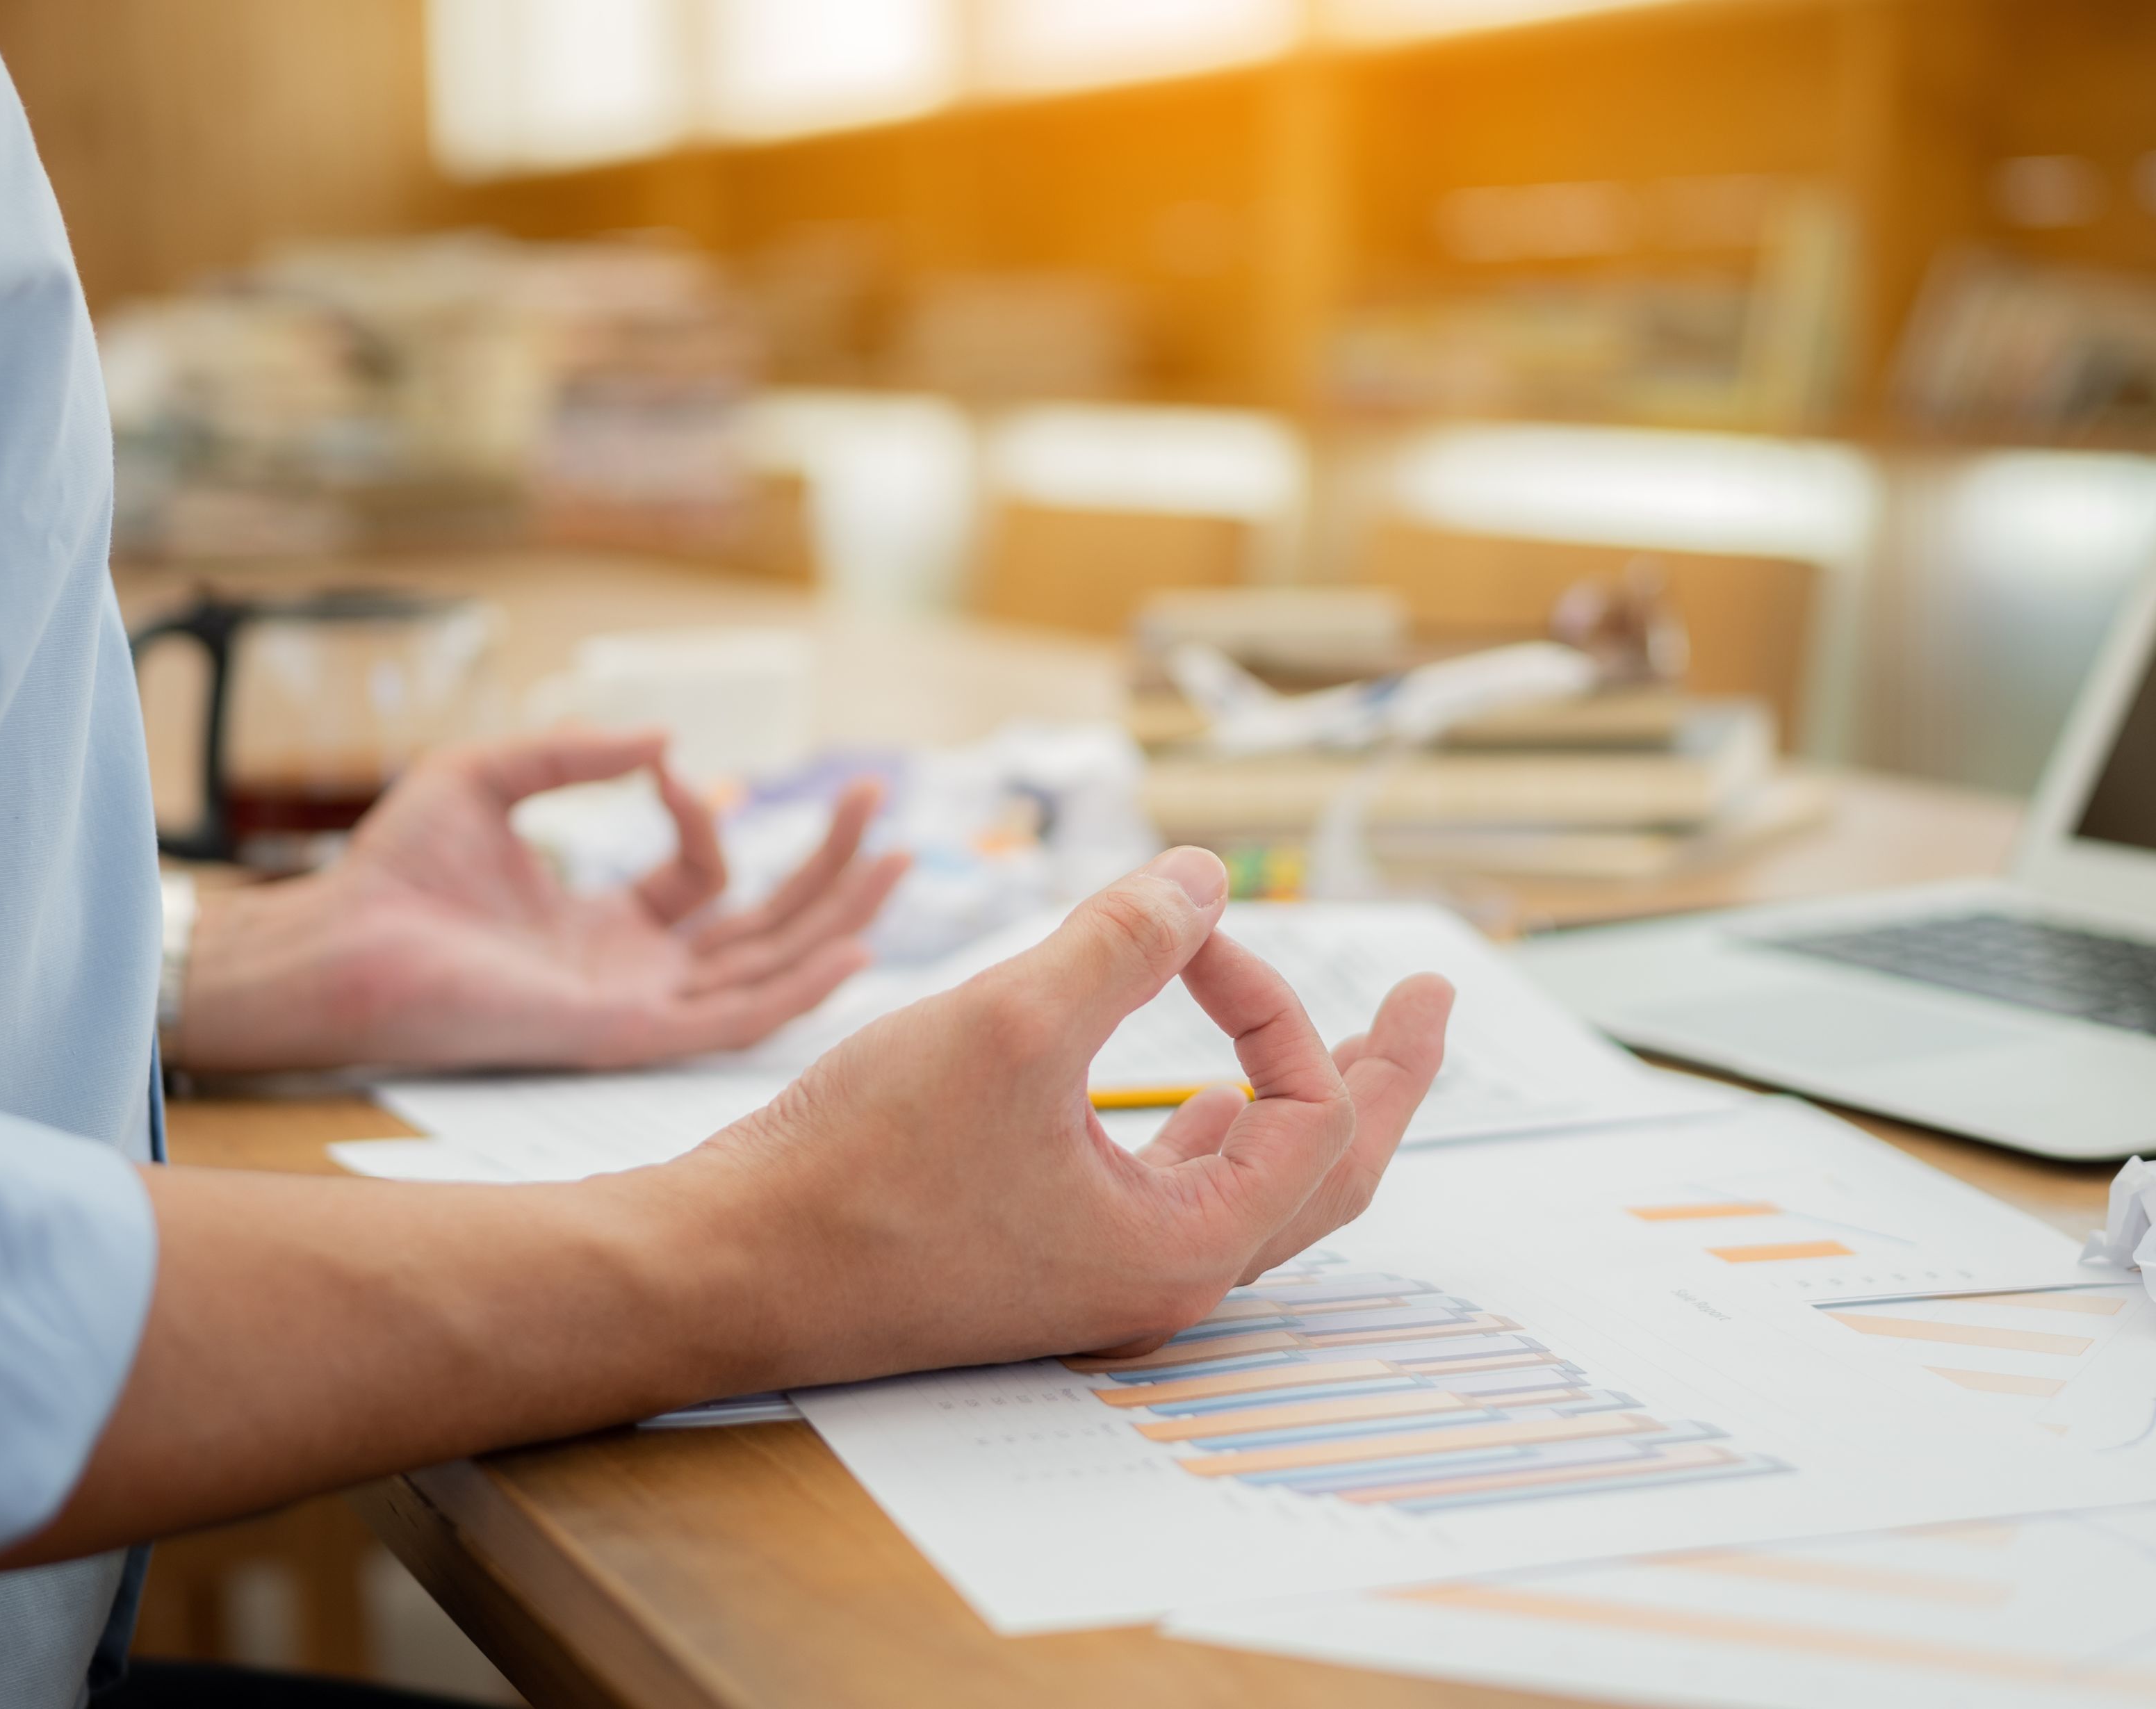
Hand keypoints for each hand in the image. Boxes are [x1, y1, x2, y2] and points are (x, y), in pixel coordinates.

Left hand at [167, 728, 907, 1073]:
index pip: (701, 878)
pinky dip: (798, 988)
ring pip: (769, 967)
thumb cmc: (393, 871)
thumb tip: (666, 742)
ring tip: (898, 854)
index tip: (663, 769)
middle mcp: (635, 973)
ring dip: (838, 913)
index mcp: (608, 926)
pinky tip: (853, 946)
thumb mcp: (487, 776)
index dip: (702, 816)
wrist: (336, 940)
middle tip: (879, 798)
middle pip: (764, 925)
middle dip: (829, 865)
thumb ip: (574, 753)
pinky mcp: (625, 1030)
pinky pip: (733, 1018)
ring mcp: (636, 1005)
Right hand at [675, 846, 1452, 1384]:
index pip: (1308, 1109)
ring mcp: (1104, 1278)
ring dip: (1303, 1106)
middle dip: (1384, 1077)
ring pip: (1254, 1189)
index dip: (1270, 999)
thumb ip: (1123, 940)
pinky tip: (1200, 1099)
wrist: (724, 1267)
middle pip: (1328, 1174)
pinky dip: (1207, 1132)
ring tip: (1347, 1045)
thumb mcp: (1011, 1023)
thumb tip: (1204, 875)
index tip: (1188, 931)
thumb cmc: (859, 1166)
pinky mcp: (1044, 1260)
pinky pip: (1173, 1196)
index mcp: (1184, 1247)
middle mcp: (1163, 1279)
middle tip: (1431, 1001)